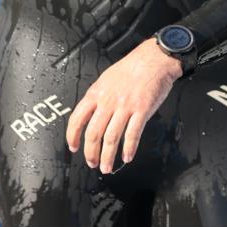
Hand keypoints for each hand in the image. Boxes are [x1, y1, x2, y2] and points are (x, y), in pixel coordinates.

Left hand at [65, 39, 182, 172]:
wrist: (154, 59)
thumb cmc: (132, 67)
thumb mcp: (106, 78)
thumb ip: (98, 96)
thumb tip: (90, 113)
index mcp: (97, 93)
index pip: (77, 118)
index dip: (73, 136)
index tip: (74, 147)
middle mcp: (108, 101)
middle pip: (93, 133)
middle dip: (91, 153)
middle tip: (92, 163)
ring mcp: (125, 107)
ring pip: (111, 138)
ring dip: (108, 156)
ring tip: (107, 167)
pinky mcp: (141, 110)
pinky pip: (133, 134)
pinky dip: (129, 149)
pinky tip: (127, 156)